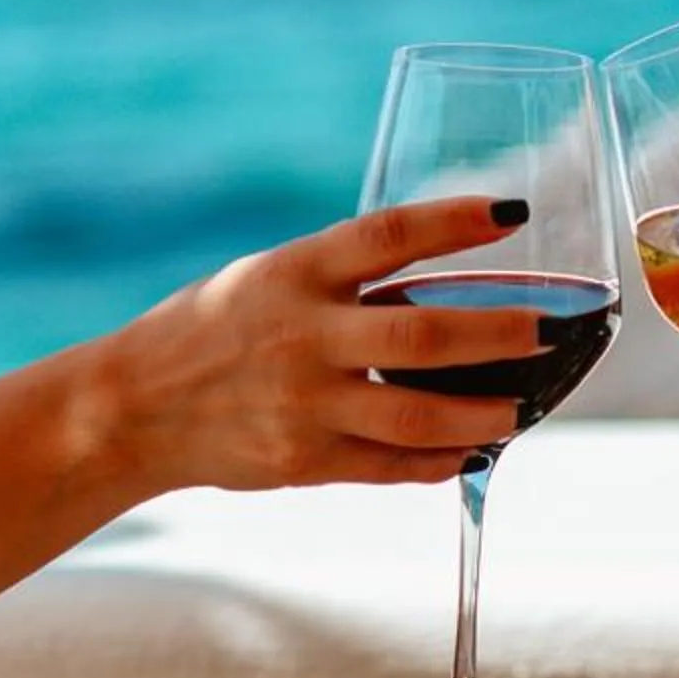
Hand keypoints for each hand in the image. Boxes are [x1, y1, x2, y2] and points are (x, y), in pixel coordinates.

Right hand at [105, 196, 560, 492]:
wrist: (131, 408)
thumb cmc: (213, 329)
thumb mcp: (269, 279)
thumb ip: (343, 280)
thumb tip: (444, 277)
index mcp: (293, 273)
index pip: (385, 235)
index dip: (452, 220)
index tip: (511, 210)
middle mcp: (301, 337)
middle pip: (418, 336)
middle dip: (495, 335)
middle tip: (548, 331)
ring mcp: (303, 405)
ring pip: (414, 416)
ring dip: (482, 415)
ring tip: (525, 408)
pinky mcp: (302, 462)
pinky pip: (388, 467)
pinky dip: (438, 461)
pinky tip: (472, 450)